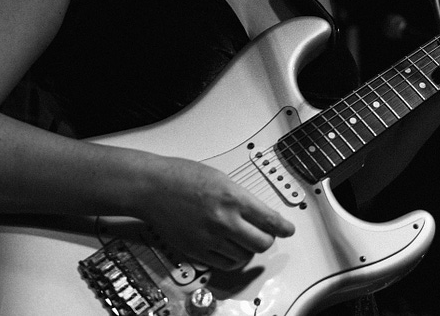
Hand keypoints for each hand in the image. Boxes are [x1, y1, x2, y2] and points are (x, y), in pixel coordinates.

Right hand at [136, 156, 294, 270]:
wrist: (151, 187)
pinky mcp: (196, 250)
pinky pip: (224, 264)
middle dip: (267, 240)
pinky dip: (232, 259)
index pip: (269, 220)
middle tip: (265, 234)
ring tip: (243, 240)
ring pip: (244, 256)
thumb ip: (241, 197)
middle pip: (261, 243)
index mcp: (232, 197)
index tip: (288, 230)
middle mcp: (223, 220)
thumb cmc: (181, 176)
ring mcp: (209, 237)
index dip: (283, 227)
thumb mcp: (220, 178)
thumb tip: (259, 214)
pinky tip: (230, 249)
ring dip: (248, 250)